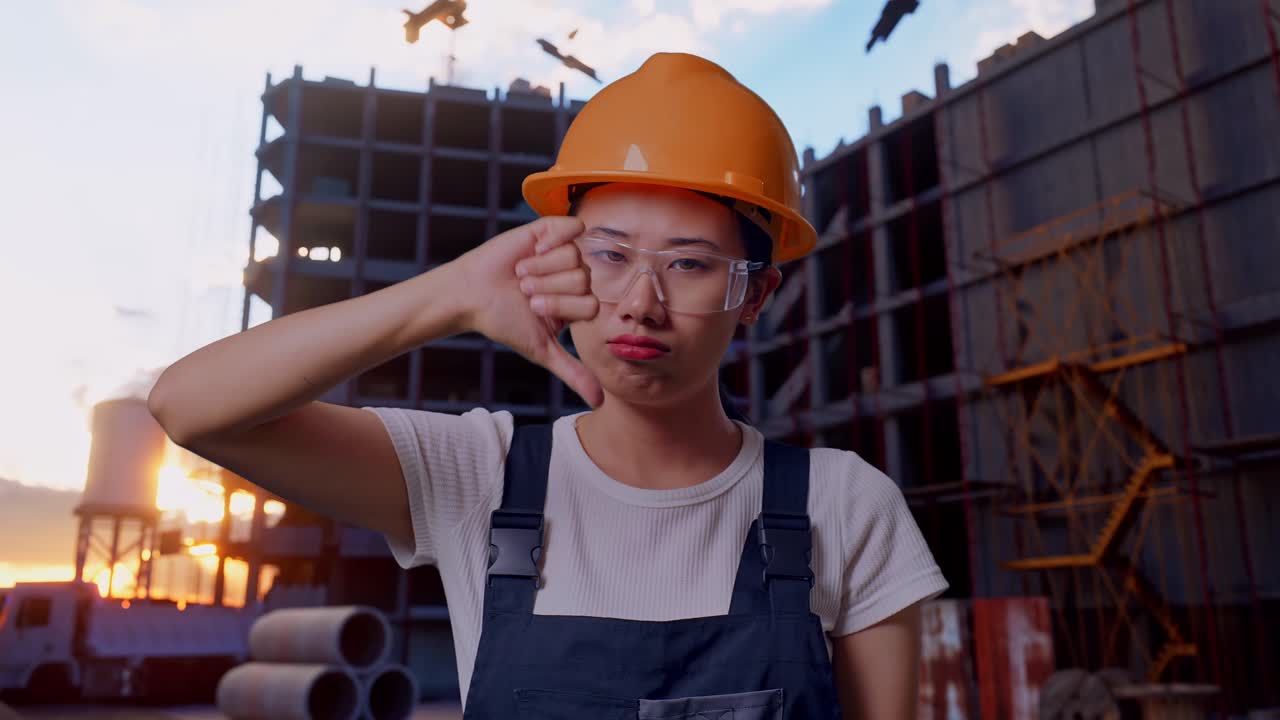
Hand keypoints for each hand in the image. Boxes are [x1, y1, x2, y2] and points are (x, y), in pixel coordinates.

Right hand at [451, 216, 602, 407]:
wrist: (471, 294)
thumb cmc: (503, 322)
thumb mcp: (541, 349)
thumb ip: (573, 372)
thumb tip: (599, 403)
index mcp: (577, 303)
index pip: (591, 305)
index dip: (560, 307)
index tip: (532, 308)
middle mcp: (574, 277)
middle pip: (583, 280)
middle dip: (548, 288)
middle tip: (524, 290)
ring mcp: (562, 252)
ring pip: (575, 257)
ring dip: (542, 268)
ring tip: (521, 273)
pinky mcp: (549, 230)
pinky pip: (571, 228)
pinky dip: (552, 240)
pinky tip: (534, 249)